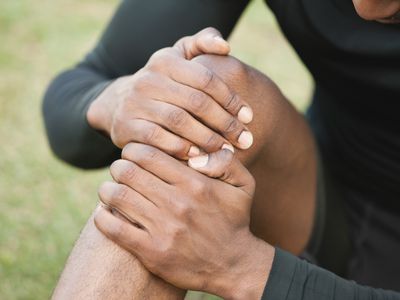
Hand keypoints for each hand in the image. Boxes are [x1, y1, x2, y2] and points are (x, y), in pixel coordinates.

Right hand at [87, 27, 253, 159]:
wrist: (120, 105)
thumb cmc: (163, 84)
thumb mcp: (178, 58)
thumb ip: (202, 44)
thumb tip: (225, 47)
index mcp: (165, 60)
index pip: (206, 79)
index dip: (231, 99)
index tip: (249, 117)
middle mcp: (148, 79)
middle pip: (196, 102)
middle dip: (225, 123)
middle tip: (244, 139)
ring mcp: (135, 103)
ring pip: (179, 121)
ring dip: (207, 139)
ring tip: (227, 151)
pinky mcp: (127, 127)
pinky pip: (159, 140)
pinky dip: (182, 149)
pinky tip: (200, 157)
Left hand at [94, 143, 273, 298]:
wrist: (233, 264)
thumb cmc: (234, 219)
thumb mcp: (243, 185)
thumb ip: (225, 161)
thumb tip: (195, 155)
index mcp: (195, 183)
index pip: (148, 154)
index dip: (133, 150)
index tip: (132, 154)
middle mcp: (177, 203)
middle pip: (128, 172)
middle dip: (118, 167)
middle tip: (120, 170)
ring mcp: (163, 228)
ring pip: (117, 196)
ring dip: (107, 189)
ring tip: (110, 189)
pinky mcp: (152, 251)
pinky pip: (114, 228)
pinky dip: (102, 216)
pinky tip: (104, 211)